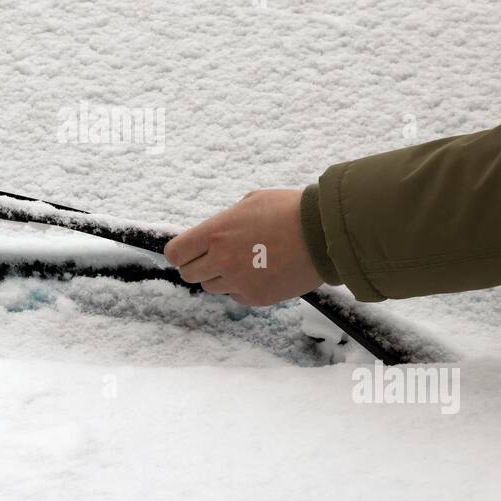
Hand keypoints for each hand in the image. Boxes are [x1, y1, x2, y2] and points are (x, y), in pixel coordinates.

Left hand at [163, 188, 323, 306]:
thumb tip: (215, 234)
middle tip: (217, 256)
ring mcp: (239, 282)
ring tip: (246, 261)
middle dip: (199, 265)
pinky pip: (236, 297)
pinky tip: (261, 272)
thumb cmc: (289, 211)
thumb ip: (225, 221)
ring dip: (221, 277)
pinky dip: (242, 287)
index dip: (181, 252)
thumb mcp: (250, 202)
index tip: (190, 250)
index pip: (176, 253)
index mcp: (216, 233)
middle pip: (189, 274)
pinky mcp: (257, 298)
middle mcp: (222, 260)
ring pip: (212, 287)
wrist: (324, 234)